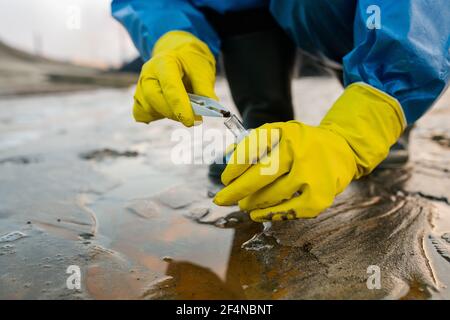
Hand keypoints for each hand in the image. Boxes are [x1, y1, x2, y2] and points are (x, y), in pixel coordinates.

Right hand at [133, 31, 216, 126]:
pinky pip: (144, 115)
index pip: (170, 87)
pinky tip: (170, 110)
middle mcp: (148, 74)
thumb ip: (205, 89)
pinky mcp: (139, 99)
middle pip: (155, 99)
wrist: (178, 56)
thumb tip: (210, 108)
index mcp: (164, 62)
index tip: (191, 121)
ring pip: (149, 110)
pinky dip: (158, 116)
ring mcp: (140, 87)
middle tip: (194, 119)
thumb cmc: (190, 63)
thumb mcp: (202, 70)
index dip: (181, 106)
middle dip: (174, 113)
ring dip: (168, 114)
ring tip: (183, 108)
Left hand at [214, 83, 405, 221]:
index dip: (233, 168)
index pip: (251, 151)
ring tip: (243, 205)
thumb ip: (253, 142)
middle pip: (259, 176)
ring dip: (251, 203)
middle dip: (235, 191)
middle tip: (222, 199)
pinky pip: (288, 211)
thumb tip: (225, 157)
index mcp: (285, 133)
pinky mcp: (320, 196)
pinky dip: (269, 214)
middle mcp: (299, 151)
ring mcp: (312, 174)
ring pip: (271, 195)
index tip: (225, 179)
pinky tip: (257, 214)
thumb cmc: (301, 143)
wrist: (342, 150)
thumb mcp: (279, 133)